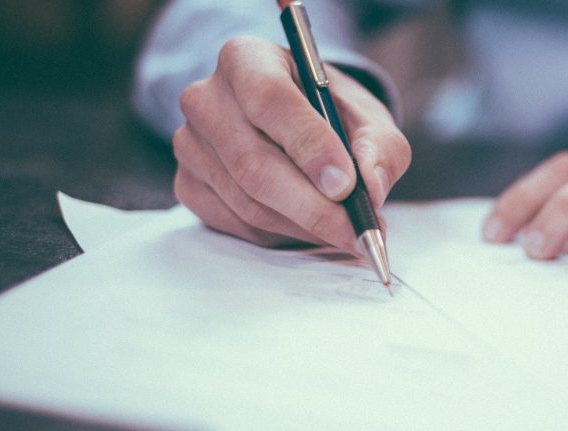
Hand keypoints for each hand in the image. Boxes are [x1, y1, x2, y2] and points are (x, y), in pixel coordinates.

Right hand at [173, 36, 409, 248]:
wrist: (297, 124)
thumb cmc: (331, 114)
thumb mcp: (368, 118)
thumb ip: (379, 147)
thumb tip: (371, 187)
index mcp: (247, 59)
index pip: (270, 100)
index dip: (310, 146)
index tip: (346, 185)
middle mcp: (207, 98)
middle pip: (254, 163)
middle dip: (313, 206)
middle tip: (356, 230)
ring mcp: (190, 144)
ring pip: (248, 202)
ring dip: (303, 226)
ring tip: (345, 231)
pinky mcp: (188, 184)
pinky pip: (236, 223)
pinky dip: (281, 235)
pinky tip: (310, 228)